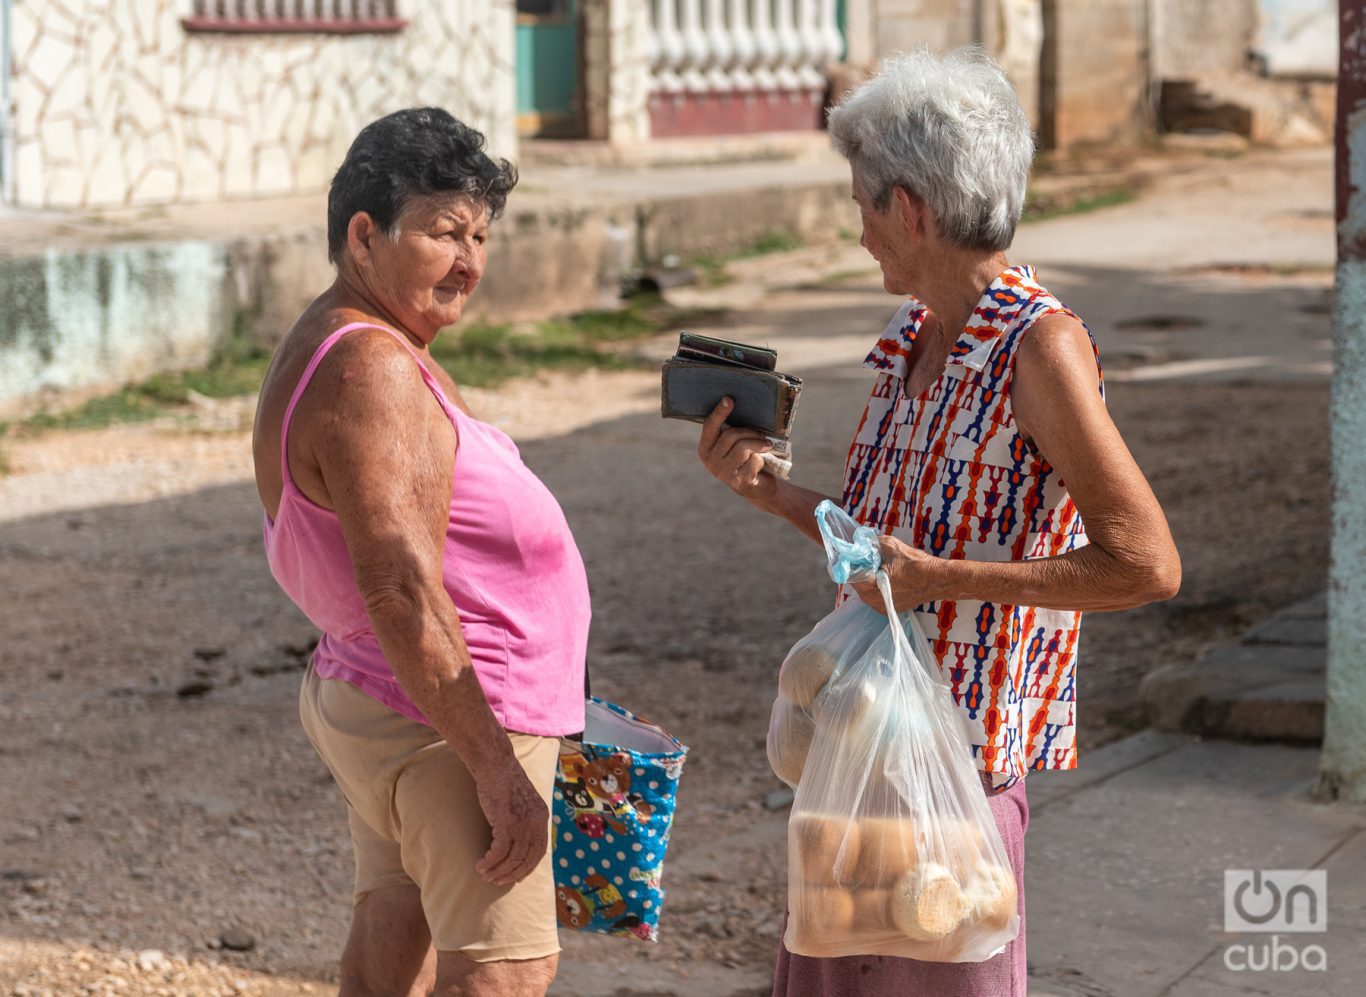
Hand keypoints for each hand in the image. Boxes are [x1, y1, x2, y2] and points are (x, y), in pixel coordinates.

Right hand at [473, 759, 549, 886]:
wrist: (496, 766)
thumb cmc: (504, 782)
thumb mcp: (523, 802)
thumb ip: (525, 819)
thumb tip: (518, 839)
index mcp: (542, 818)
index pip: (539, 851)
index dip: (528, 867)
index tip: (516, 877)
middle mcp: (536, 823)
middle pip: (527, 859)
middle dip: (512, 874)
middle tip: (497, 881)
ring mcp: (523, 824)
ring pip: (513, 859)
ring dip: (498, 871)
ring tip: (485, 876)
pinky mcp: (507, 823)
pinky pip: (499, 852)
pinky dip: (490, 862)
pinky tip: (480, 865)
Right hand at [697, 398, 775, 502]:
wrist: (757, 487)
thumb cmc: (746, 459)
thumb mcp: (734, 444)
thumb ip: (731, 430)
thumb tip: (737, 405)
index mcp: (705, 448)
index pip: (710, 426)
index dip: (719, 412)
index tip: (729, 400)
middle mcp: (710, 461)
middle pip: (730, 436)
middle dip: (750, 432)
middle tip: (761, 434)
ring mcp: (723, 473)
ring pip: (743, 448)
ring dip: (758, 445)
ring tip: (766, 446)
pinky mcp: (739, 482)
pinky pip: (753, 461)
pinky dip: (762, 459)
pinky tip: (762, 463)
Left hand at [850, 535, 945, 613]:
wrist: (937, 579)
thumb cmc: (916, 565)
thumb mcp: (890, 546)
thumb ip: (871, 544)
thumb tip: (861, 542)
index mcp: (869, 586)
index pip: (849, 574)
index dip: (851, 562)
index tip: (855, 555)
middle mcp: (872, 601)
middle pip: (856, 583)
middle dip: (861, 569)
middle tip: (871, 559)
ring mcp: (880, 606)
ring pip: (866, 589)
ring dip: (869, 578)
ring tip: (882, 567)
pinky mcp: (889, 608)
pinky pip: (876, 595)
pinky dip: (878, 585)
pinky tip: (888, 576)